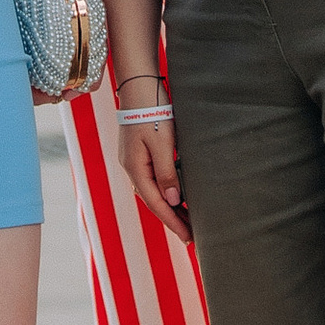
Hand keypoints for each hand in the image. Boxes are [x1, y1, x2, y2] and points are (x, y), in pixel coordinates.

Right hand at [113, 73, 186, 229]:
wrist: (138, 85)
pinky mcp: (139, 153)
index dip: (173, 222)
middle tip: (192, 236)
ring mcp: (133, 161)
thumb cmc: (152, 111)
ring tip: (187, 220)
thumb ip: (167, 173)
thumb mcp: (162, 142)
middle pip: (153, 201)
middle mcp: (132, 168)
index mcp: (135, 169)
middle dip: (172, 219)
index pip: (156, 203)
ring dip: (169, 206)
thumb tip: (172, 201)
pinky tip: (175, 195)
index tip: (189, 238)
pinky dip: (165, 191)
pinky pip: (152, 180)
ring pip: (152, 191)